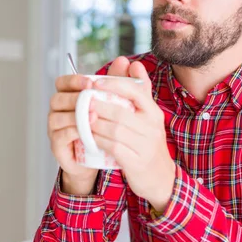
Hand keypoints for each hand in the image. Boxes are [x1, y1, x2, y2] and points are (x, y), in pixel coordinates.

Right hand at [47, 57, 133, 193]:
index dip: (73, 80)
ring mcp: (55, 129)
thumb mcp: (115, 103)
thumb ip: (118, 83)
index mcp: (68, 97)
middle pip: (57, 98)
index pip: (62, 82)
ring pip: (57, 117)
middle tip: (92, 97)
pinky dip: (73, 132)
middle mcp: (58, 111)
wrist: (101, 159)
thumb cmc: (105, 127)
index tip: (90, 82)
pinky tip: (87, 130)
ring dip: (75, 115)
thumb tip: (125, 60)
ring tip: (93, 114)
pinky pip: (60, 136)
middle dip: (74, 97)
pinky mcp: (57, 146)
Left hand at [89, 60, 175, 211]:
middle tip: (81, 100)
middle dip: (98, 105)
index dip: (114, 84)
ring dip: (95, 123)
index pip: (136, 92)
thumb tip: (132, 63)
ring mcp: (145, 146)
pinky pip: (114, 148)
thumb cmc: (147, 142)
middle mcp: (152, 127)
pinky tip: (88, 136)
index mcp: (154, 113)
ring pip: (115, 130)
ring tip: (81, 117)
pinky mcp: (136, 162)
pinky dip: (98, 140)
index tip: (95, 82)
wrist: (161, 178)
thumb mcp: (148, 116)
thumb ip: (139, 91)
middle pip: (121, 111)